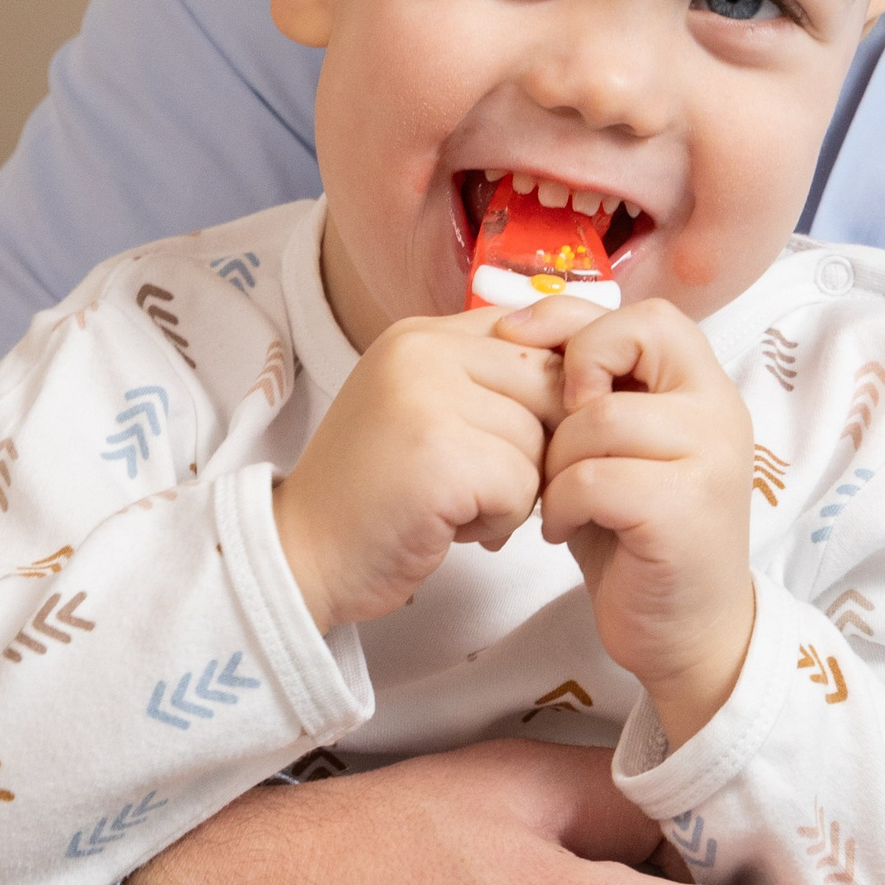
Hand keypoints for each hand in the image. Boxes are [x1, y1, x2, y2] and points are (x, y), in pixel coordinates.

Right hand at [272, 309, 563, 630]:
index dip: (554, 390)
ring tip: (457, 506)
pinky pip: (522, 486)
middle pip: (549, 385)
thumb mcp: (423, 410)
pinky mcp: (438, 455)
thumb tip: (581, 379)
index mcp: (421, 334)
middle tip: (490, 484)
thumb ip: (485, 382)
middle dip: (538, 448)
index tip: (527, 437)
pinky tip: (452, 527)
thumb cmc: (375, 494)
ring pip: (540, 442)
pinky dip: (499, 522)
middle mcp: (421, 350)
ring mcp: (426, 398)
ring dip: (515, 492)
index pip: (535, 329)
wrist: (302, 555)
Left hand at [498, 295, 755, 741]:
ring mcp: (710, 458)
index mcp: (704, 388)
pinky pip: (591, 478)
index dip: (575, 321)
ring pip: (597, 418)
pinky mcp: (685, 509)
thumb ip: (592, 393)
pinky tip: (566, 530)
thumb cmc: (637, 537)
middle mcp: (719, 411)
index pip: (646, 315)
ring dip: (556, 462)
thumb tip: (516, 330)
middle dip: (566, 386)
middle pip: (626, 344)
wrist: (686, 634)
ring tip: (560, 500)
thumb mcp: (615, 451)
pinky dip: (563, 506)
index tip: (520, 349)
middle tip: (552, 442)